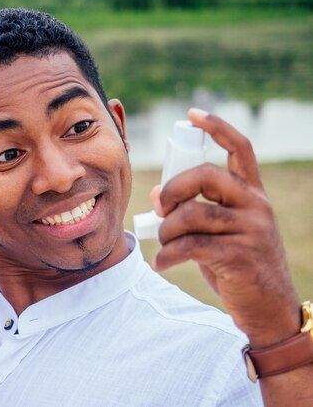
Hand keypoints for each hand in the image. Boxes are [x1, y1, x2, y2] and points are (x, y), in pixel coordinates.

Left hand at [151, 108, 300, 347]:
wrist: (267, 309)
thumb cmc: (237, 265)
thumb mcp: (219, 233)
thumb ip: (193, 210)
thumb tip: (157, 194)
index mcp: (252, 193)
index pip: (240, 148)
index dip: (216, 128)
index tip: (192, 115)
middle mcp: (256, 205)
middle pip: (206, 174)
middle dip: (173, 188)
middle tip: (160, 207)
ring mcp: (251, 229)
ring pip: (193, 214)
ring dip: (167, 231)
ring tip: (162, 246)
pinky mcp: (240, 256)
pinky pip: (191, 246)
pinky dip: (167, 256)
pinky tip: (161, 264)